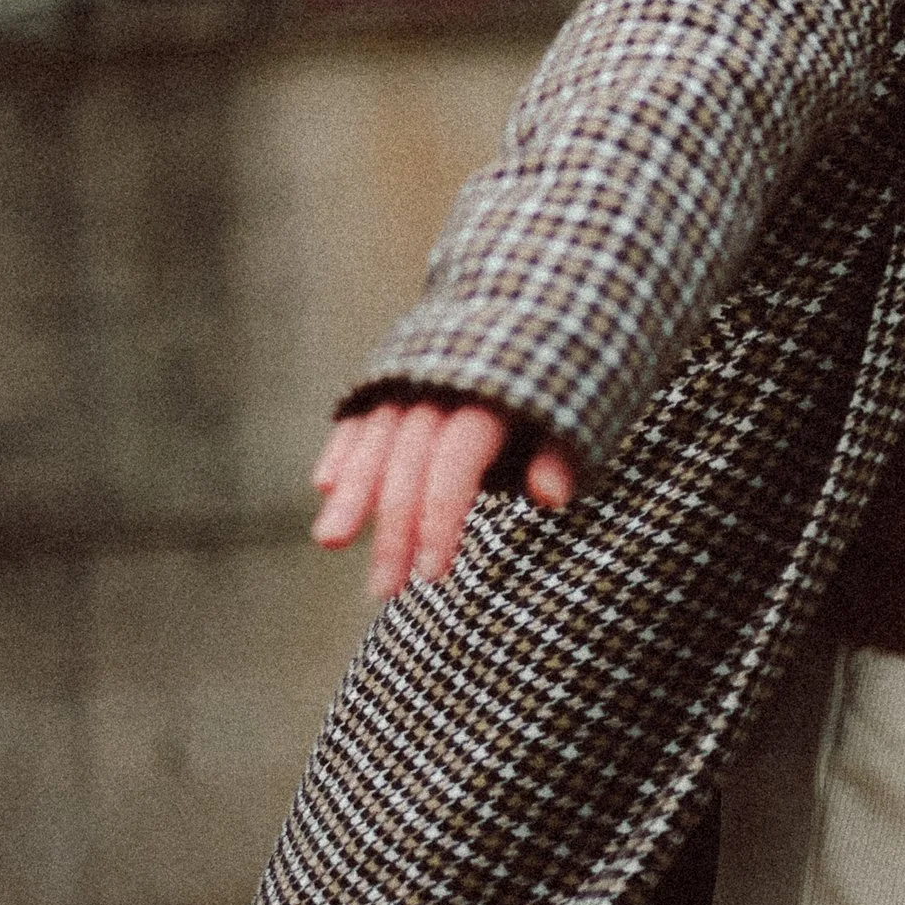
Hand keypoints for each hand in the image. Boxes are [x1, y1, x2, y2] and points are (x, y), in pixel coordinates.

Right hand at [310, 399, 577, 606]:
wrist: (552, 312)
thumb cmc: (568, 380)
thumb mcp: (581, 412)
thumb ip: (559, 453)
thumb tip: (552, 497)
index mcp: (493, 396)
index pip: (454, 465)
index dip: (440, 520)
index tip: (434, 575)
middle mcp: (446, 383)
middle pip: (409, 462)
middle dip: (393, 529)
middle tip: (382, 592)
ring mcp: (416, 376)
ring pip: (376, 437)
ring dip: (352, 492)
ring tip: (331, 542)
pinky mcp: (397, 374)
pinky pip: (365, 412)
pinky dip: (346, 444)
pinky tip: (324, 483)